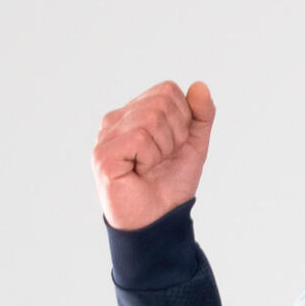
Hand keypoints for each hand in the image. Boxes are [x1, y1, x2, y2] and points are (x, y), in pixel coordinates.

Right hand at [92, 79, 214, 230]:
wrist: (159, 220)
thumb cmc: (170, 185)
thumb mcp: (193, 146)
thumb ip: (201, 116)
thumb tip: (200, 85)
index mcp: (135, 113)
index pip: (168, 90)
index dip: (183, 120)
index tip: (173, 147)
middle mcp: (117, 119)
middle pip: (162, 102)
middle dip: (175, 136)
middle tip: (161, 160)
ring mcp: (106, 136)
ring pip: (152, 118)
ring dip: (163, 150)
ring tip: (149, 168)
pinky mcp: (103, 154)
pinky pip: (140, 138)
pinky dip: (150, 159)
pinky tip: (139, 172)